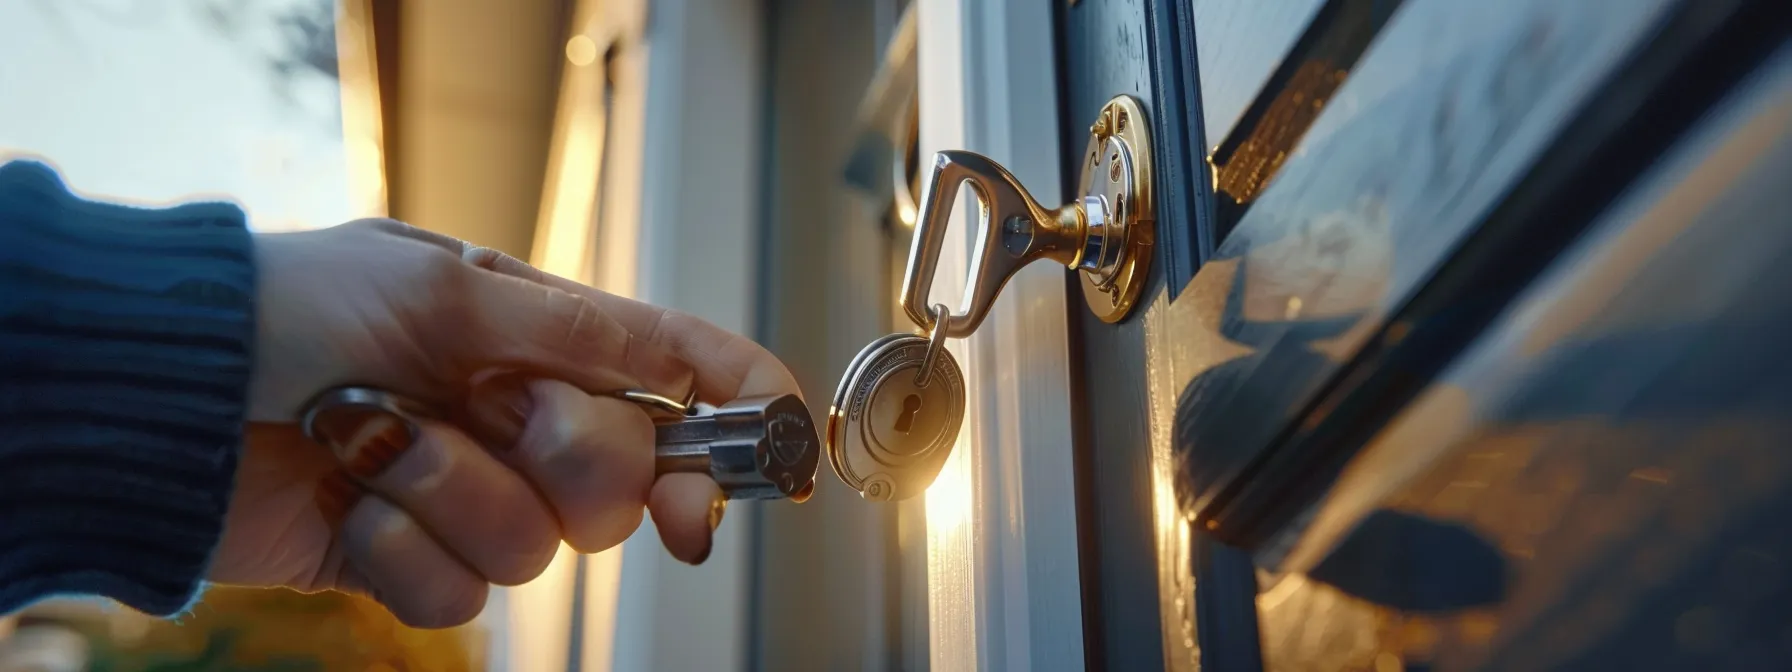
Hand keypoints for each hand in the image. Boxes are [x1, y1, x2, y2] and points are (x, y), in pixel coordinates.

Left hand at [207, 219, 800, 627]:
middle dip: (568, 453)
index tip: (787, 447)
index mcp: (540, 337)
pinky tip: (352, 501)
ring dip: (455, 493)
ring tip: (379, 442)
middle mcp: (519, 417)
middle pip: (627, 480)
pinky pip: (463, 594)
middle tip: (496, 408)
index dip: (743, 407)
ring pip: (544, 549)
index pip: (677, 369)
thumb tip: (685, 371)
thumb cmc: (288, 308)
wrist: (163, 398)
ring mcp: (470, 492)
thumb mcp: (444, 289)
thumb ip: (578, 338)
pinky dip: (402, 547)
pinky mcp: (415, 558)